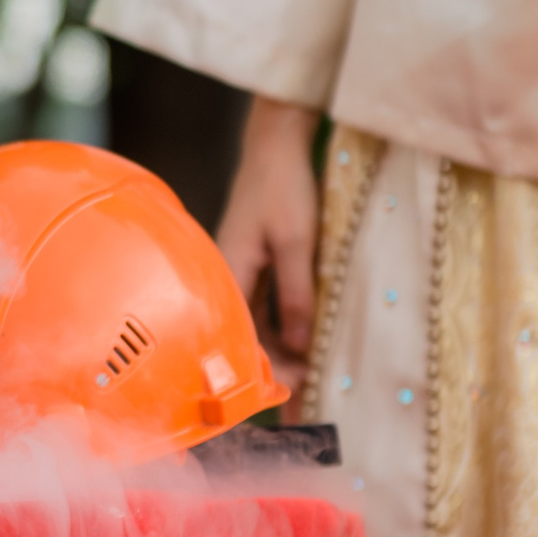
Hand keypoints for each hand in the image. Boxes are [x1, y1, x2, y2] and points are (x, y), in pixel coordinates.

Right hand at [215, 97, 321, 385]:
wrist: (276, 144)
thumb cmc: (282, 186)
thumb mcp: (296, 240)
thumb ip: (297, 292)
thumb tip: (301, 344)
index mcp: (229, 271)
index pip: (238, 334)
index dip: (262, 368)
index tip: (291, 390)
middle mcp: (228, 276)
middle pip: (245, 333)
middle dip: (273, 366)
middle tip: (307, 391)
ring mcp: (241, 270)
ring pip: (255, 322)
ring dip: (279, 349)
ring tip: (308, 374)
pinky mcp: (255, 263)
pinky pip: (265, 305)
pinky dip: (283, 326)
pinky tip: (303, 340)